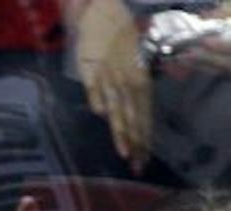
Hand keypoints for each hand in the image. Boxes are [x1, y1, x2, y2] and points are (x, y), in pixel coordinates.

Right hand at [71, 0, 154, 169]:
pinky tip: (101, 115)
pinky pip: (96, 86)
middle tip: (136, 166)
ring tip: (124, 152)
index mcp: (140, 83)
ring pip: (117, 107)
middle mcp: (128, 83)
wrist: (104, 19)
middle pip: (133, 117)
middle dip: (136, 143)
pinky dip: (99, 98)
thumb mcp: (130, 68)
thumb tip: (117, 118)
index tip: (143, 161)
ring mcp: (110, 78)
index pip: (144, 116)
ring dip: (121, 130)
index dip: (144, 138)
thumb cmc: (117, 46)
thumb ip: (126, 93)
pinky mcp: (92, 70)